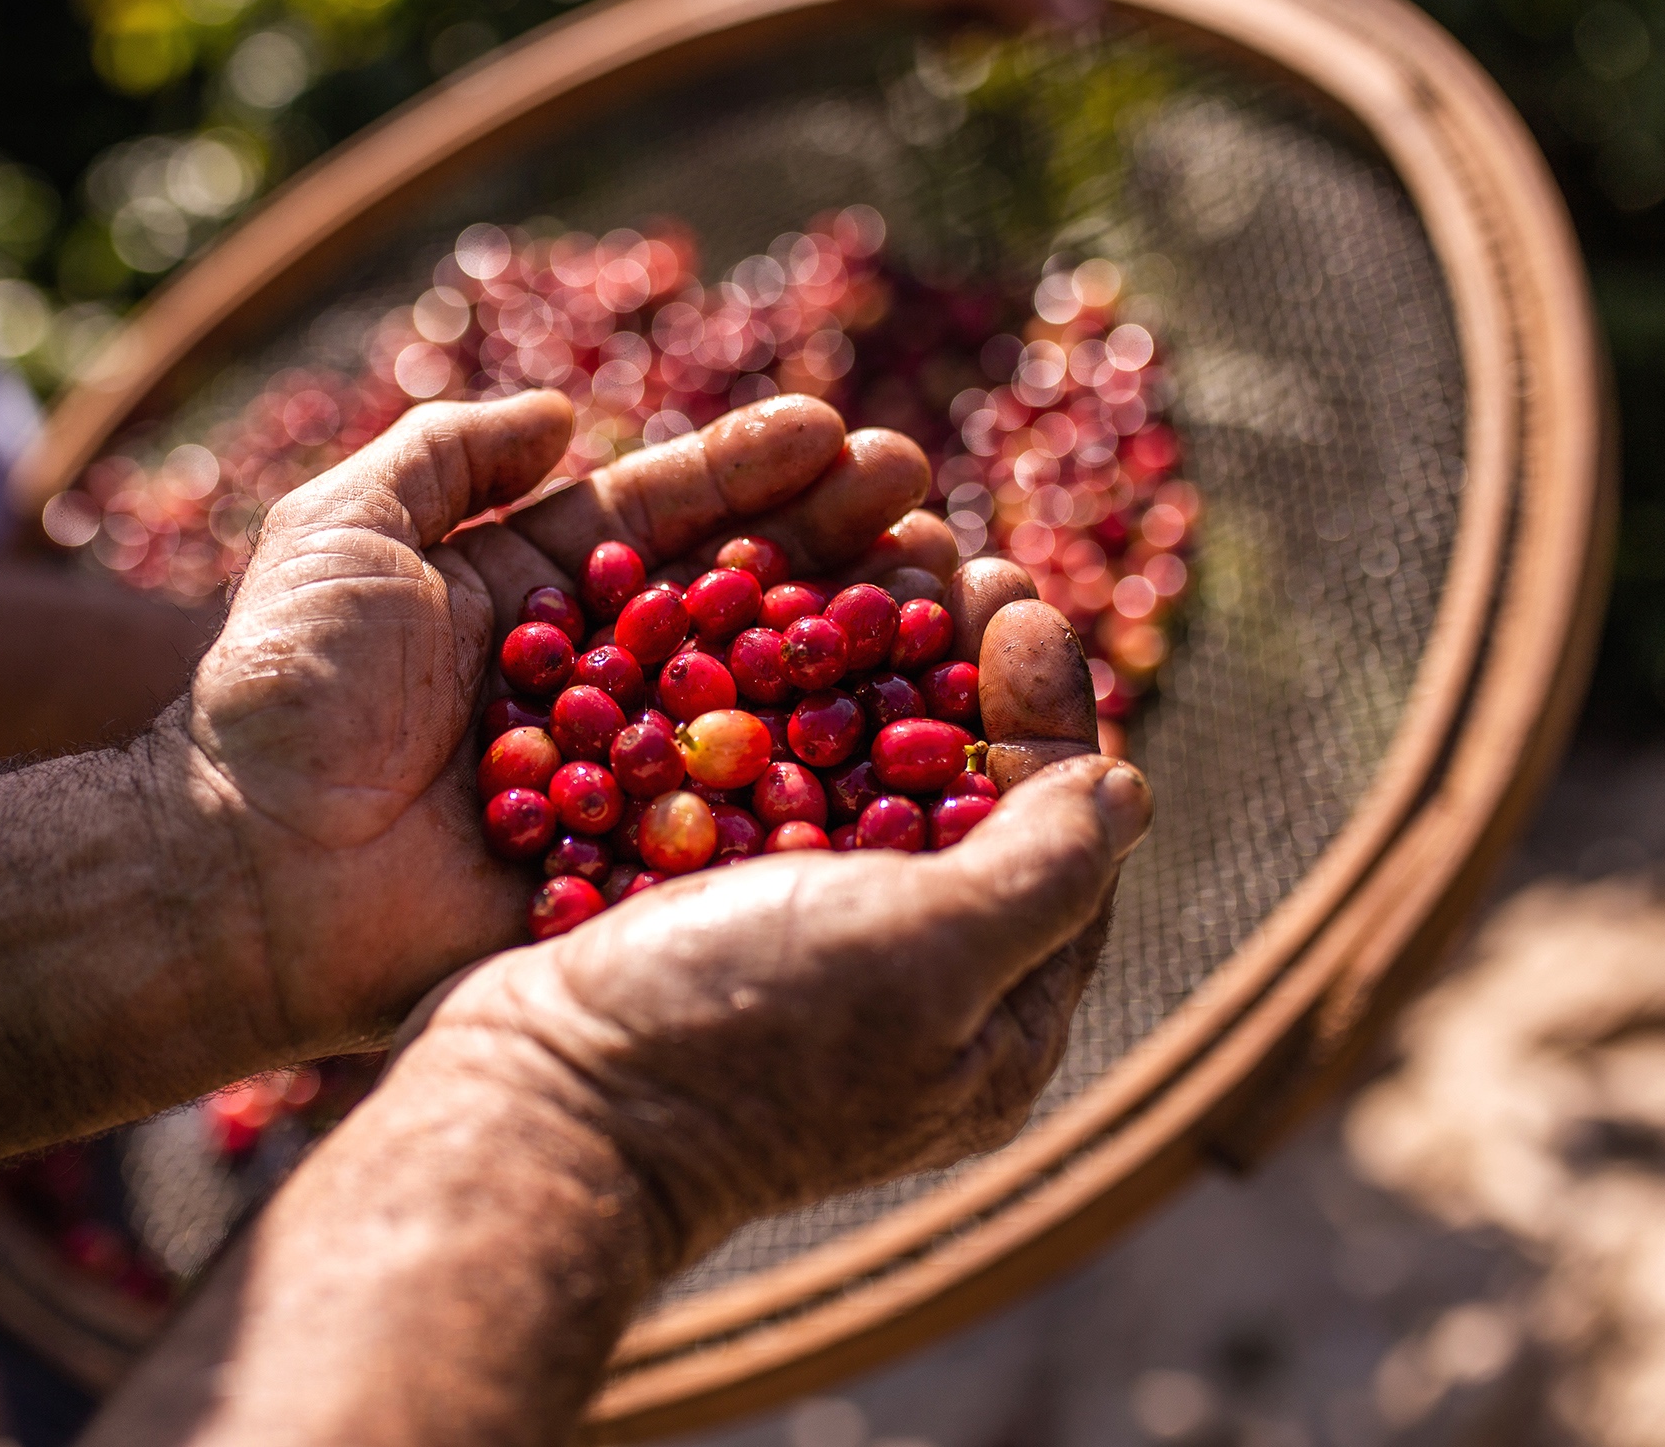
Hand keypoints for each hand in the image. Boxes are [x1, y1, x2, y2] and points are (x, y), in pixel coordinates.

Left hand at [172, 392, 951, 1059]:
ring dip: (862, 651)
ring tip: (950, 592)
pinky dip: (833, 782)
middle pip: (745, 604)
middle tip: (927, 511)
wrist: (245, 869)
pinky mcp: (641, 874)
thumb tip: (565, 412)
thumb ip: (445, 455)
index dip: (757, 475)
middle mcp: (605, 685)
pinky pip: (751, 823)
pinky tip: (914, 732)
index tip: (841, 436)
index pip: (675, 519)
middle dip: (839, 550)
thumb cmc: (283, 692)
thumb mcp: (342, 530)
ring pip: (770, 705)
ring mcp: (632, 782)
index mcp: (543, 598)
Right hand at [390, 595, 1149, 1263]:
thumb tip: (1128, 787)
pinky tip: (758, 630)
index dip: (1049, 713)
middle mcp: (907, 987)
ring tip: (859, 569)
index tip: (1017, 602)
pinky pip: (760, 794)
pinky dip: (771, 708)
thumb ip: (1046, 869)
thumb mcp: (932, 950)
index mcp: (993, 1024)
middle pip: (963, 801)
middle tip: (946, 563)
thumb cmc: (747, 1031)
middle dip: (960, 674)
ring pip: (858, 783)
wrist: (536, 1101)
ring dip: (869, 673)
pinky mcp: (702, 919)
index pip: (1062, 839)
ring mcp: (800, 953)